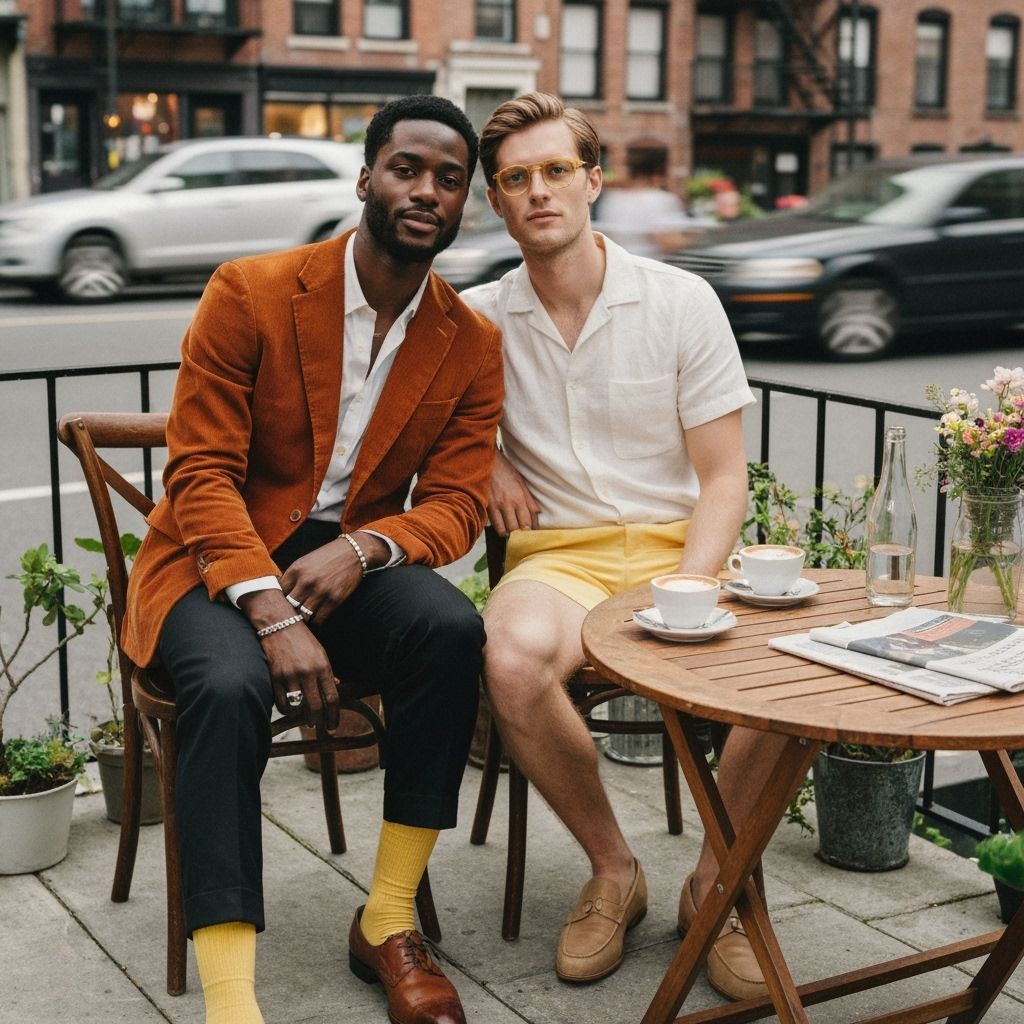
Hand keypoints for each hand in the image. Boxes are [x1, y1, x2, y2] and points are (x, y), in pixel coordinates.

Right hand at [238, 590, 339, 729]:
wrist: (279, 624)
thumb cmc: (302, 638)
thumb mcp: (320, 653)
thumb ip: (328, 672)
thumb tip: (337, 687)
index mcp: (323, 666)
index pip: (332, 698)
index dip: (334, 716)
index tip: (333, 726)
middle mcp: (308, 673)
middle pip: (316, 708)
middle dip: (319, 722)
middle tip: (320, 727)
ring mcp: (290, 676)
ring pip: (298, 708)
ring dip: (302, 717)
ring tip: (306, 718)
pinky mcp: (275, 677)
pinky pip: (281, 703)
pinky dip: (287, 710)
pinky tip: (291, 709)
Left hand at [279, 533, 384, 624]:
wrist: (354, 552)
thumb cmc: (328, 557)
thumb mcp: (305, 562)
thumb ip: (293, 577)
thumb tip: (281, 596)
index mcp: (296, 569)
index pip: (278, 593)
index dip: (278, 600)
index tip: (281, 605)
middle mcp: (306, 581)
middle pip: (289, 606)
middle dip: (289, 611)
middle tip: (291, 615)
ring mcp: (320, 591)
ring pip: (303, 615)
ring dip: (303, 618)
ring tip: (303, 618)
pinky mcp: (334, 599)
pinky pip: (318, 619)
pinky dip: (315, 620)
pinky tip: (316, 616)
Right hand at [488, 451, 539, 536]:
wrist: (487, 462)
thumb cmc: (505, 470)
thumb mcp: (521, 482)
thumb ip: (529, 499)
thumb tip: (537, 513)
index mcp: (519, 497)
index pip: (528, 521)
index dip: (530, 530)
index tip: (532, 534)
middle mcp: (509, 503)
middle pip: (516, 528)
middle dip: (520, 534)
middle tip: (521, 535)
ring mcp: (497, 505)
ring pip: (504, 529)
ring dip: (508, 533)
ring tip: (511, 532)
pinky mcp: (486, 505)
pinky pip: (493, 524)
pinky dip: (498, 528)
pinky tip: (501, 528)